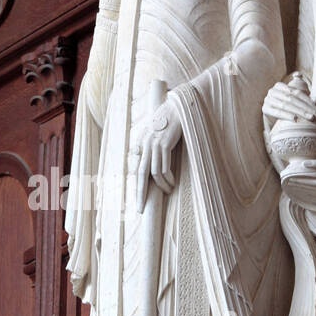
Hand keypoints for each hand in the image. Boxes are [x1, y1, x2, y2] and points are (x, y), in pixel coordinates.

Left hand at [137, 97, 181, 211]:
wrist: (177, 107)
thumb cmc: (170, 122)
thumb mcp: (157, 134)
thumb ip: (153, 148)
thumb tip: (154, 166)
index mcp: (141, 144)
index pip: (137, 170)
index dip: (137, 187)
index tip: (139, 200)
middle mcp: (145, 145)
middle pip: (140, 174)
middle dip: (140, 193)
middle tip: (140, 208)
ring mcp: (154, 145)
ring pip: (154, 173)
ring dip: (161, 186)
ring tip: (168, 191)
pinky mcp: (164, 144)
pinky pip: (164, 167)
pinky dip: (168, 178)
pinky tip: (172, 183)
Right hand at [263, 74, 315, 123]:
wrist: (269, 121)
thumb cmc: (284, 110)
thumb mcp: (295, 103)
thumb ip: (306, 100)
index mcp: (280, 86)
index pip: (298, 93)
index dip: (310, 102)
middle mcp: (273, 91)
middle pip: (293, 99)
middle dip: (306, 107)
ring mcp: (268, 99)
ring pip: (286, 105)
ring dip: (299, 112)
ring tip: (310, 117)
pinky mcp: (265, 108)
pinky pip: (277, 112)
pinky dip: (286, 115)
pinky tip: (295, 119)